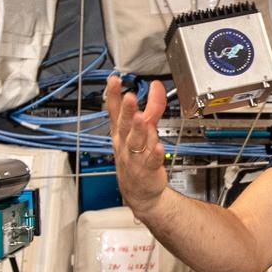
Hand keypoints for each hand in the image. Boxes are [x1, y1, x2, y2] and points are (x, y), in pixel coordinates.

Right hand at [105, 75, 169, 214]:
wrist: (139, 190)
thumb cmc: (138, 156)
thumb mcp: (143, 129)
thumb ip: (152, 106)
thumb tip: (156, 86)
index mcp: (121, 132)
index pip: (115, 111)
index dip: (113, 95)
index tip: (114, 80)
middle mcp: (126, 143)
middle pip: (124, 125)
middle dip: (127, 111)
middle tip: (129, 97)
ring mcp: (136, 157)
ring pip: (136, 142)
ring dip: (138, 130)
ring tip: (142, 118)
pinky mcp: (148, 170)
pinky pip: (151, 161)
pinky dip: (155, 154)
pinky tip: (159, 147)